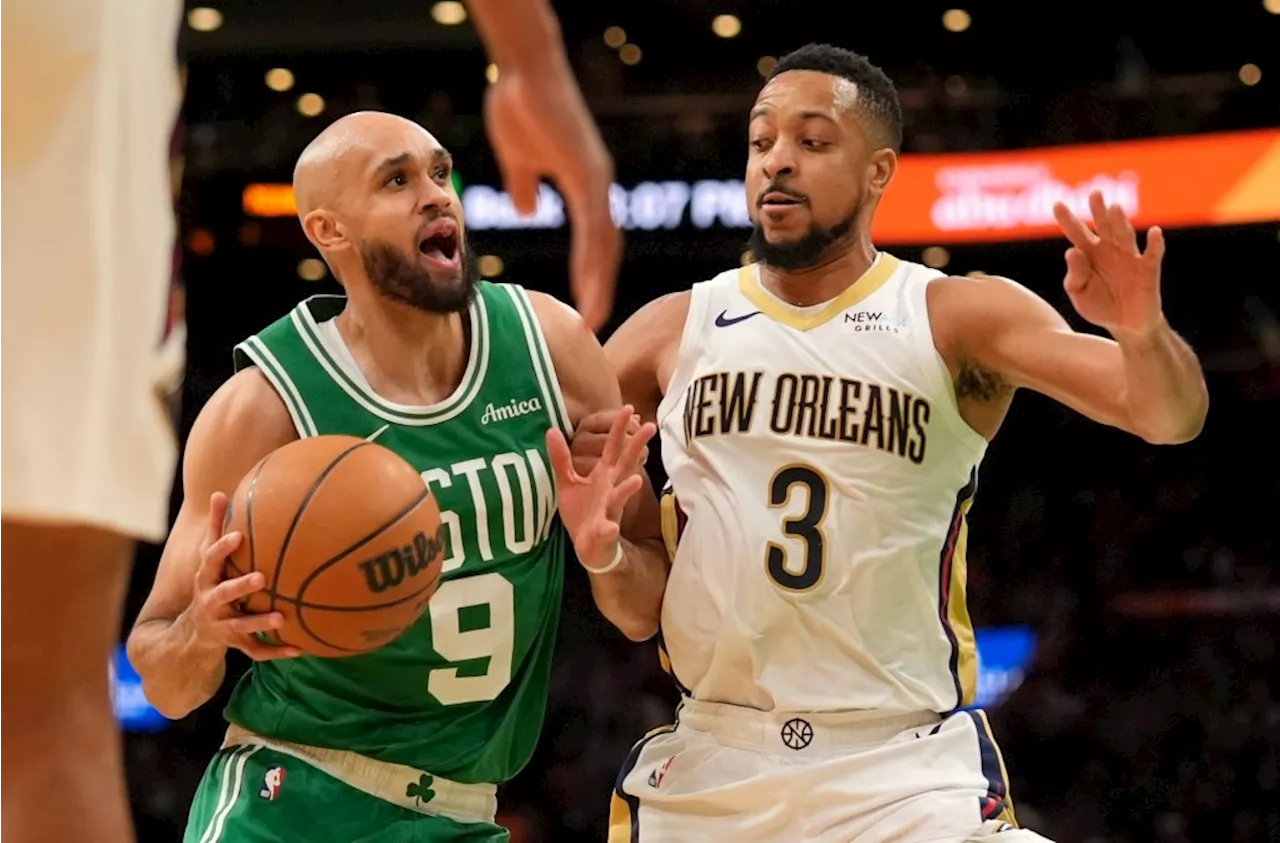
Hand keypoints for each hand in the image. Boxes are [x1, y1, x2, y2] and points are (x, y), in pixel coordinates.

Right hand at [182, 492, 301, 660]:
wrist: (193, 631)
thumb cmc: (212, 581)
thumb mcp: (208, 557)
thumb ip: (214, 527)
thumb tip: (218, 491)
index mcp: (207, 578)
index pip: (210, 559)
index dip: (222, 548)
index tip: (238, 535)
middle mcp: (211, 602)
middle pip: (224, 594)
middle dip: (240, 588)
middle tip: (261, 578)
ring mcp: (223, 625)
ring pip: (240, 626)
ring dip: (260, 623)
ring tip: (282, 618)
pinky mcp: (235, 644)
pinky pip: (257, 651)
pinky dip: (276, 651)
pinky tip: (300, 649)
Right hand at [483, 63, 620, 331]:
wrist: (522, 72)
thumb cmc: (520, 107)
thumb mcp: (520, 159)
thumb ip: (526, 187)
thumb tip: (529, 211)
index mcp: (585, 186)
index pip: (594, 241)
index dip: (591, 273)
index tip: (584, 306)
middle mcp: (599, 187)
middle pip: (606, 249)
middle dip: (600, 287)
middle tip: (594, 323)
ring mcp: (597, 180)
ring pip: (605, 244)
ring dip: (600, 283)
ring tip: (594, 315)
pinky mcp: (588, 173)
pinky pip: (594, 225)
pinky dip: (593, 258)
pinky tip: (588, 283)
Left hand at [547, 405, 655, 570]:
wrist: (588, 546)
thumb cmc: (583, 512)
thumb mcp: (567, 481)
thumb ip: (561, 458)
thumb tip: (551, 429)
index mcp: (604, 475)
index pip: (613, 447)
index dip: (619, 428)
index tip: (629, 408)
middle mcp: (611, 488)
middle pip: (626, 464)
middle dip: (636, 447)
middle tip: (649, 427)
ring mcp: (610, 509)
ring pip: (621, 497)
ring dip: (628, 489)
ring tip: (636, 480)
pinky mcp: (603, 531)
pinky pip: (607, 530)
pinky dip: (608, 529)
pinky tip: (609, 528)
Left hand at [1053, 190, 1166, 339]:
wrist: (1126, 326)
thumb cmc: (1100, 306)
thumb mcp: (1080, 295)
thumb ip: (1075, 276)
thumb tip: (1071, 251)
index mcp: (1090, 255)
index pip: (1077, 233)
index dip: (1068, 219)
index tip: (1057, 205)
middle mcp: (1110, 250)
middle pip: (1104, 226)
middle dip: (1099, 210)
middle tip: (1094, 193)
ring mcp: (1130, 257)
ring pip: (1125, 235)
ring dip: (1120, 222)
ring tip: (1114, 208)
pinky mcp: (1149, 269)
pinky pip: (1153, 253)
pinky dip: (1155, 243)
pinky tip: (1154, 232)